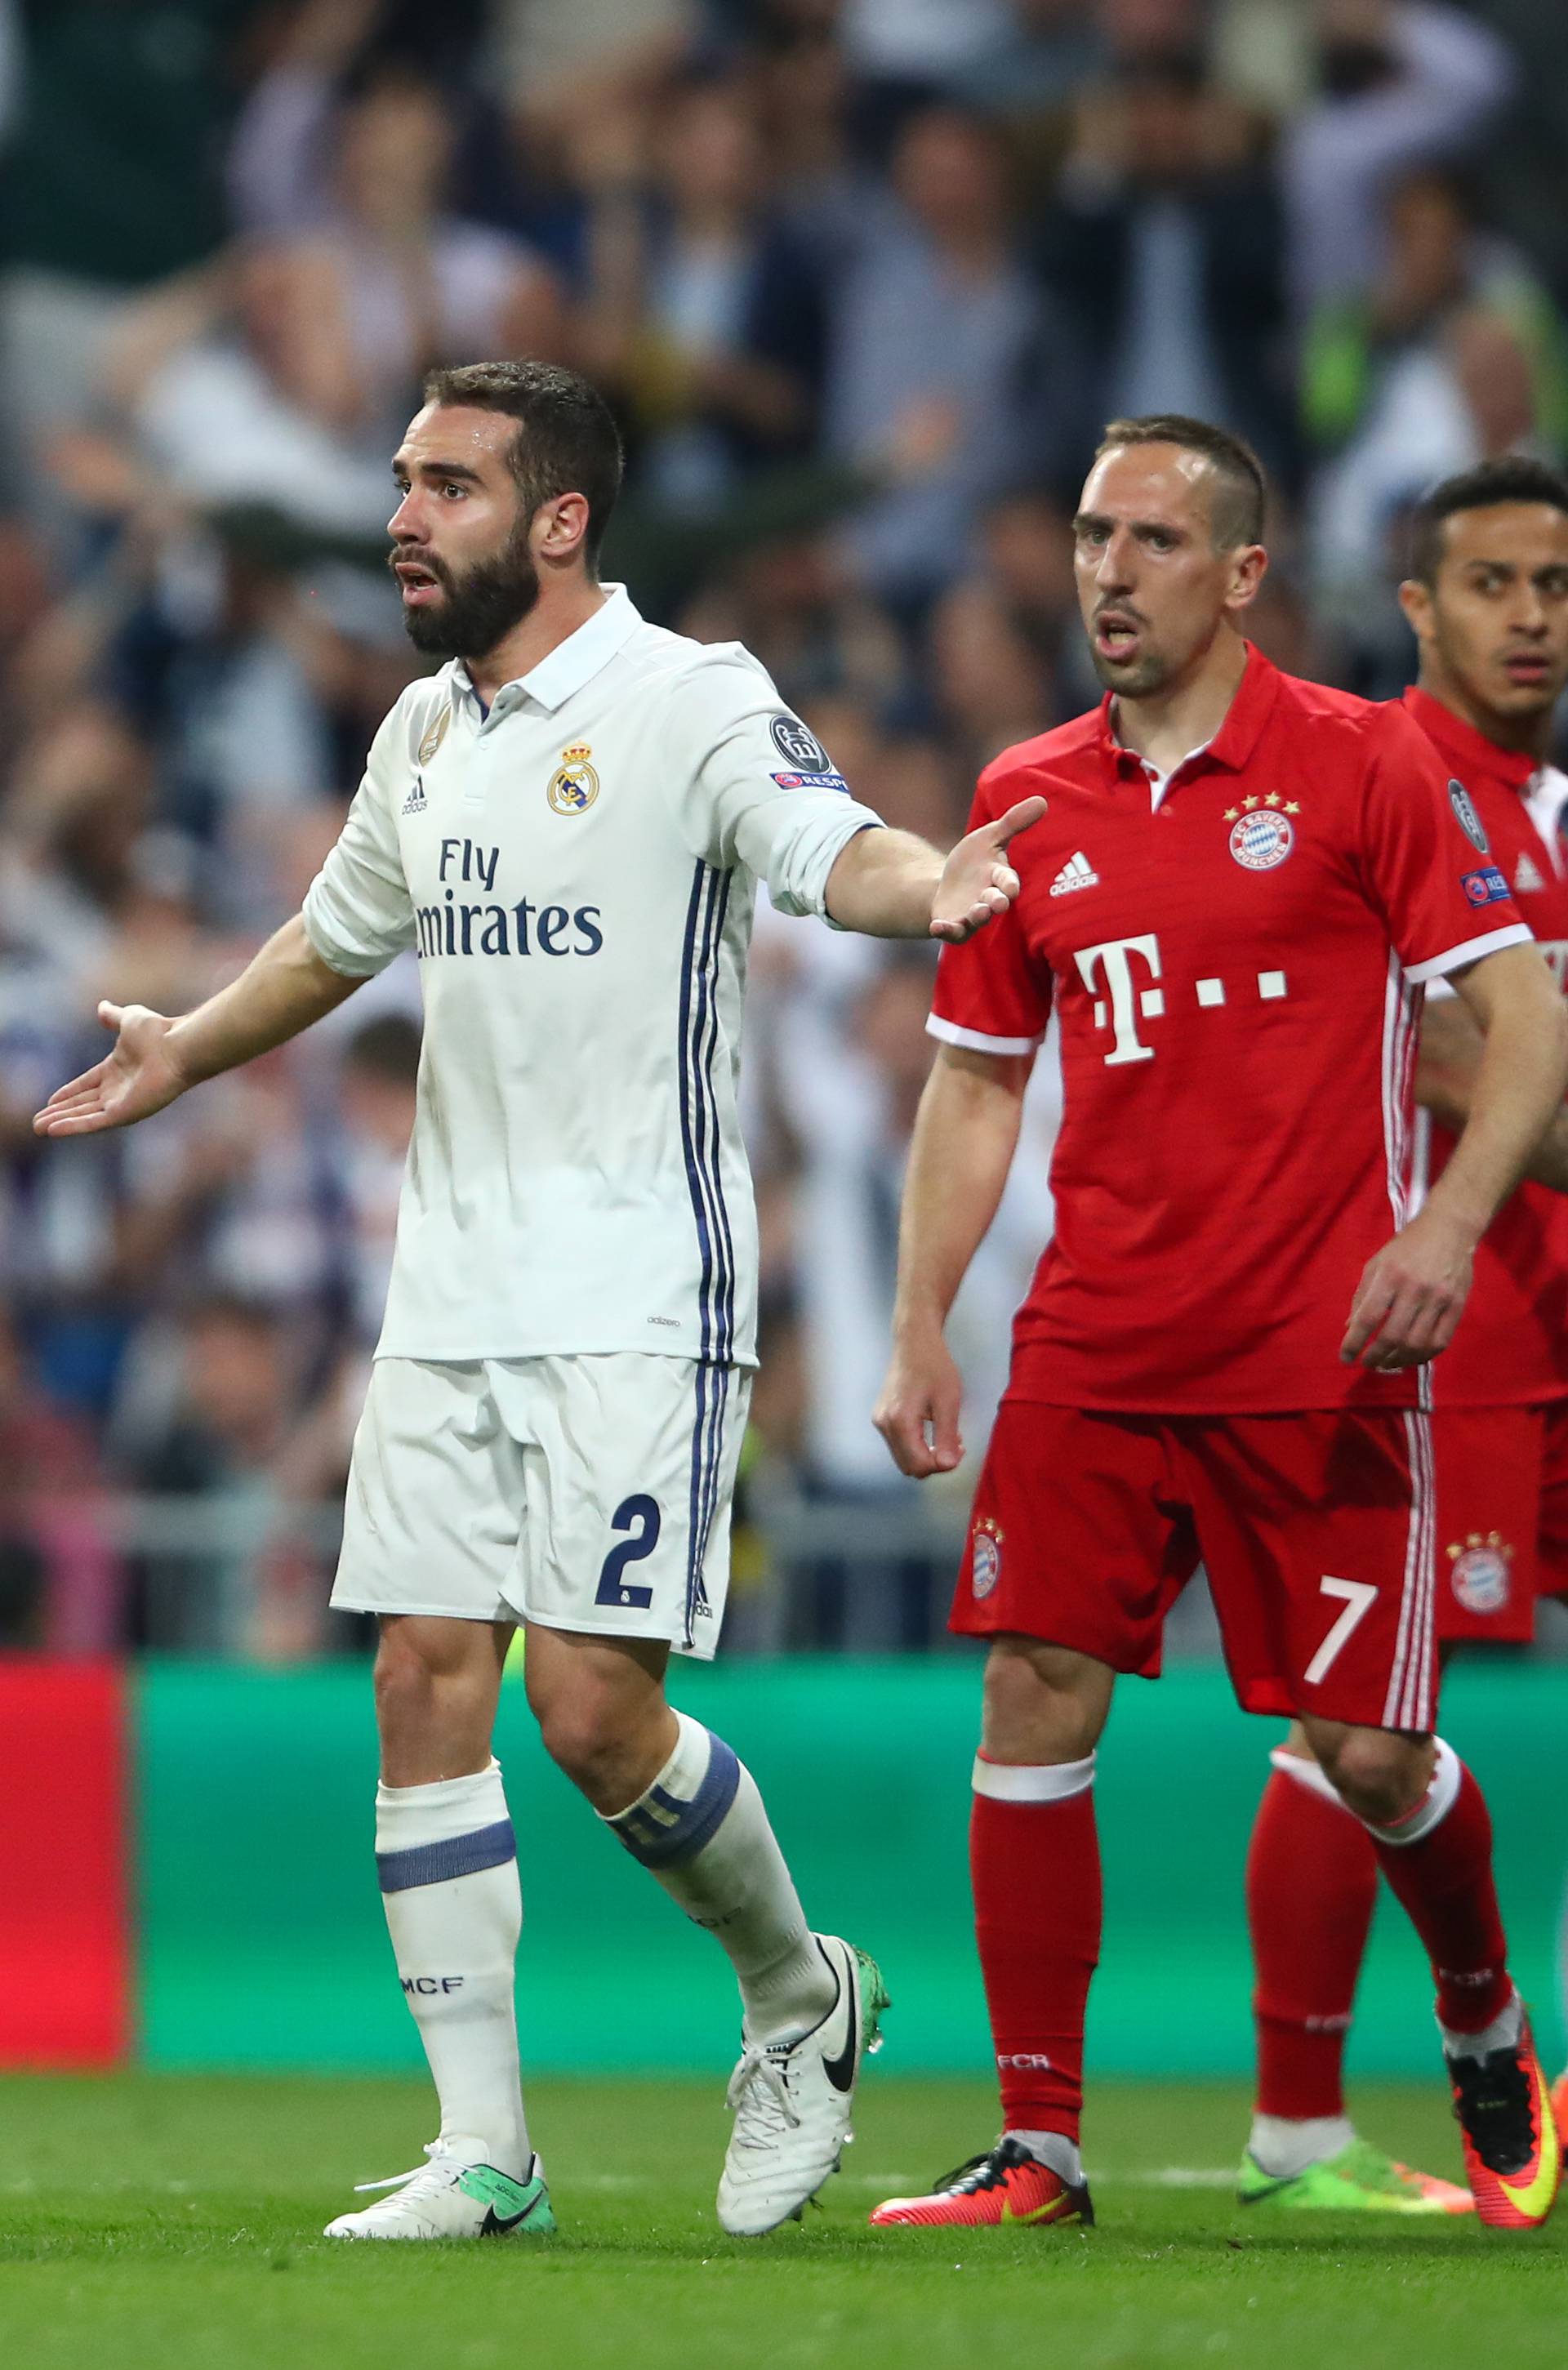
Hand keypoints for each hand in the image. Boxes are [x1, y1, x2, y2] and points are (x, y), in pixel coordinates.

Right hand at [33, 1002, 190, 1137]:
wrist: (176, 1045)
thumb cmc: (158, 1032)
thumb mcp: (128, 1019)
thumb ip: (113, 1016)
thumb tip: (102, 1006)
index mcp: (117, 1069)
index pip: (87, 1084)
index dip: (68, 1092)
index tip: (50, 1100)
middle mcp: (118, 1089)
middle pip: (82, 1104)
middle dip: (60, 1112)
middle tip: (37, 1122)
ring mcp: (122, 1103)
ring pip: (84, 1115)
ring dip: (61, 1122)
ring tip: (38, 1128)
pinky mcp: (124, 1113)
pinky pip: (93, 1122)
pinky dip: (73, 1126)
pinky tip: (53, 1130)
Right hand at [874, 1329, 964, 1477]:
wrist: (914, 1341)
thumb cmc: (934, 1365)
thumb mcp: (948, 1401)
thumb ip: (946, 1436)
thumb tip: (947, 1465)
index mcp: (899, 1421)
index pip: (919, 1465)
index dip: (942, 1465)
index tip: (961, 1449)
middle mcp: (884, 1424)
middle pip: (908, 1466)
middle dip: (934, 1462)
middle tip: (956, 1445)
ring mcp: (880, 1421)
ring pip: (903, 1457)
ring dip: (926, 1455)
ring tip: (948, 1435)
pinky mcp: (881, 1417)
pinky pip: (899, 1444)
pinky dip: (917, 1445)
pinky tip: (933, 1429)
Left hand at [930, 796, 1045, 943]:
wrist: (949, 886)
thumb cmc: (975, 861)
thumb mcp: (989, 837)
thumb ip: (1013, 822)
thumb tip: (1042, 800)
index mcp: (999, 877)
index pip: (1008, 881)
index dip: (1009, 884)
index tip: (1011, 886)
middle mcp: (988, 899)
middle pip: (996, 903)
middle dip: (996, 903)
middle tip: (996, 903)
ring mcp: (972, 915)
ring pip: (977, 920)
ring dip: (978, 916)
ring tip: (977, 912)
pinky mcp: (955, 926)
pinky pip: (953, 933)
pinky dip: (945, 931)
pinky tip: (936, 927)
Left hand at [1340, 1205, 1474, 1368]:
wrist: (1450, 1229)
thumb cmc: (1407, 1246)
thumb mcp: (1377, 1262)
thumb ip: (1362, 1295)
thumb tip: (1350, 1327)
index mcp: (1390, 1275)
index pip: (1368, 1317)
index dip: (1354, 1343)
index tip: (1346, 1358)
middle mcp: (1415, 1289)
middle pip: (1393, 1336)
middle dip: (1375, 1357)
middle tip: (1367, 1364)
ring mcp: (1439, 1299)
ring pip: (1417, 1344)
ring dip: (1398, 1360)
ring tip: (1386, 1364)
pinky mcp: (1458, 1306)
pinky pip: (1440, 1341)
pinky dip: (1423, 1356)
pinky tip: (1411, 1358)